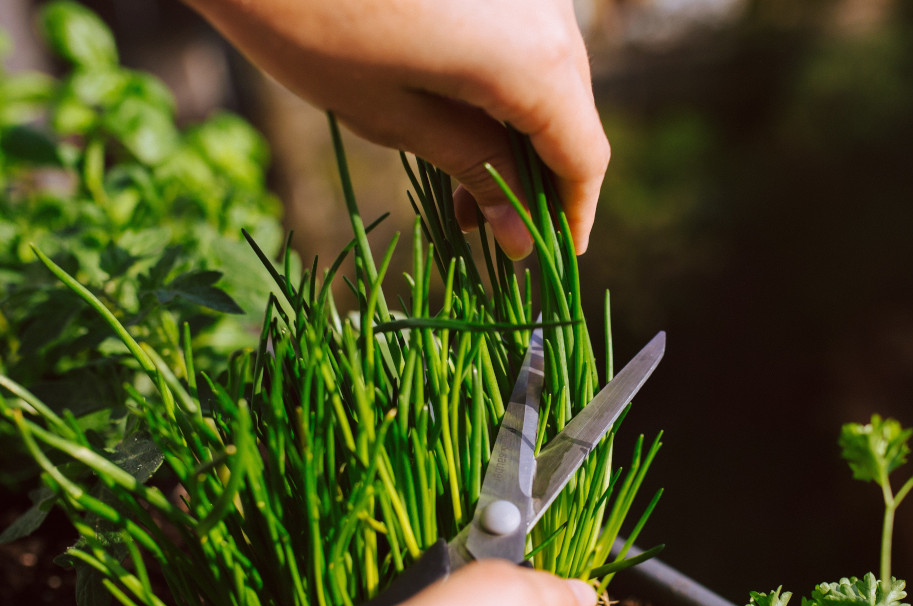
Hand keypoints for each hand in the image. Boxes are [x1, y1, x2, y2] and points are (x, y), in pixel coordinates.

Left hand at [183, 0, 608, 258]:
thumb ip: (474, 169)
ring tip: (466, 185)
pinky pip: (522, 38)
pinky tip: (460, 116)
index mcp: (533, 61)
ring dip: (518, 134)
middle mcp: (549, 13)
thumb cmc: (309, 19)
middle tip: (492, 229)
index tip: (553, 256)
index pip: (584, 155)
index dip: (574, 214)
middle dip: (539, 178)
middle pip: (572, 113)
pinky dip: (503, 86)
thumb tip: (520, 236)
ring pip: (549, 75)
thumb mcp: (393, 113)